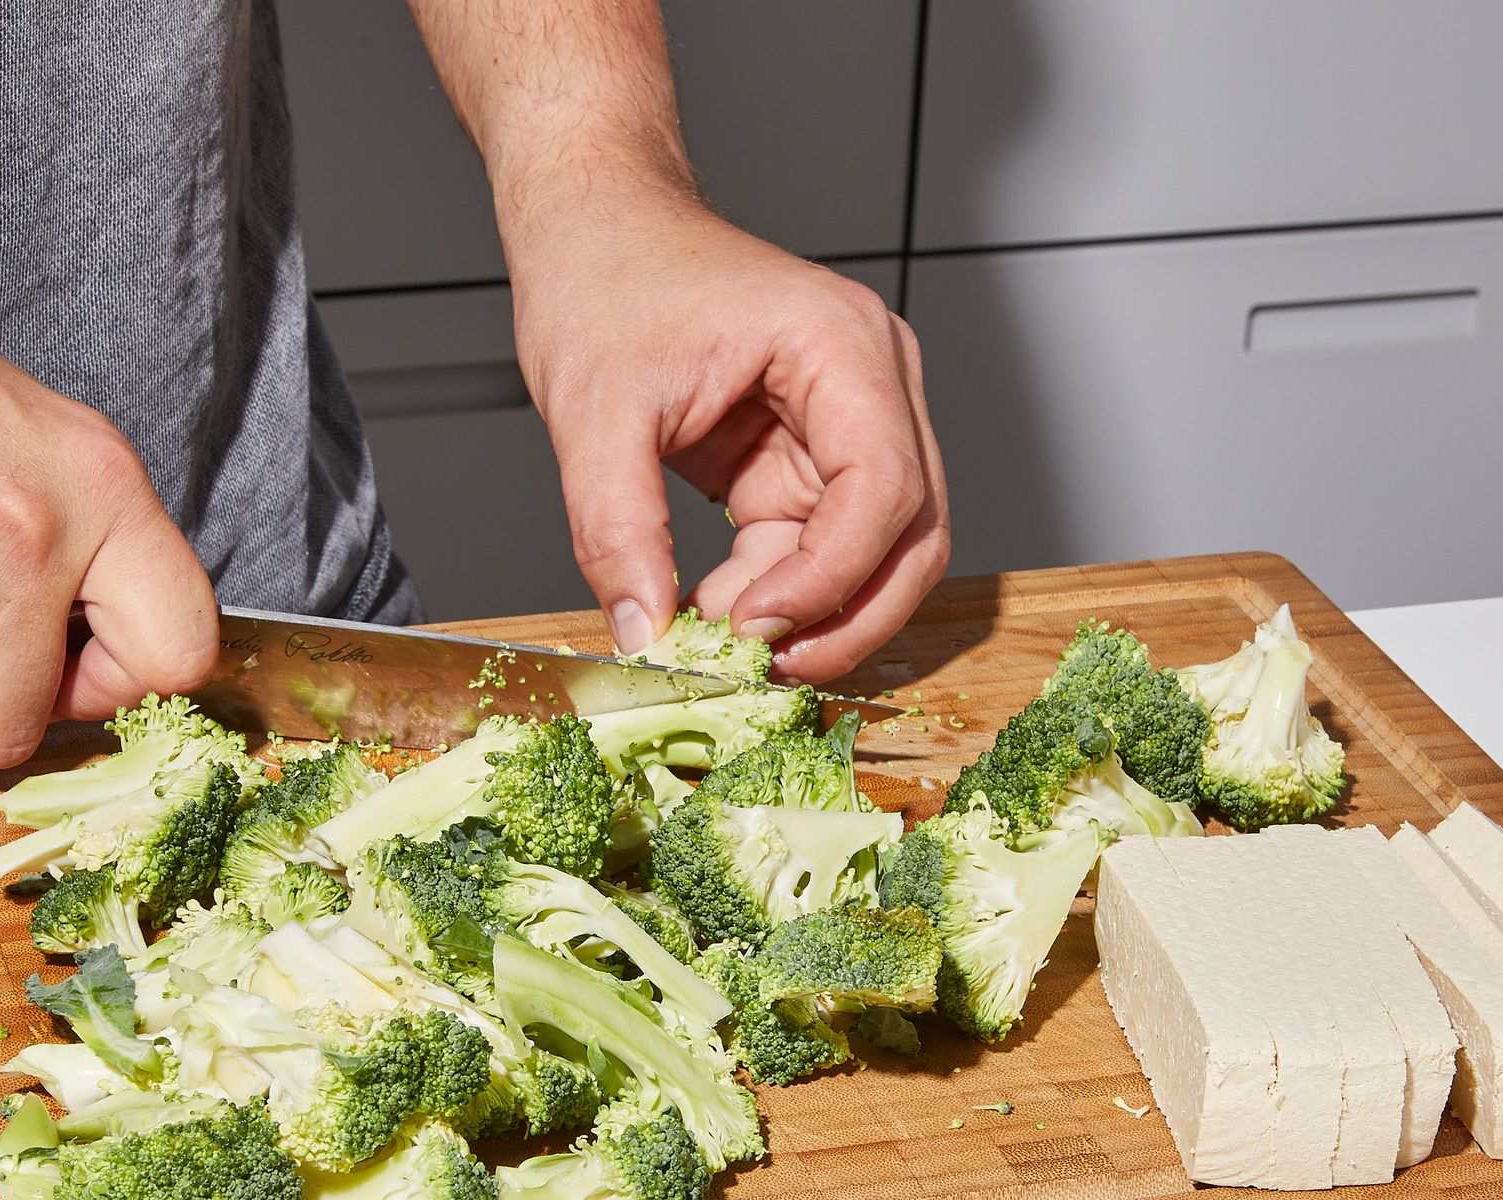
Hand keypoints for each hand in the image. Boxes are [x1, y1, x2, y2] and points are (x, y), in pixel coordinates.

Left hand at [509, 196, 948, 682]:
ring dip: (813, 614)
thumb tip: (642, 632)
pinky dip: (775, 594)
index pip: (886, 487)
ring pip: (875, 553)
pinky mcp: (806, 460)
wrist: (591, 225)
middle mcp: (869, 383)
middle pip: (911, 533)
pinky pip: (817, 548)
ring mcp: (845, 424)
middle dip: (847, 616)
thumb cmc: (604, 273)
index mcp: (840, 344)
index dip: (832, 577)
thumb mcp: (592, 408)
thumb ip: (616, 527)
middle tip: (765, 670)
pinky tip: (712, 612)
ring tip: (726, 646)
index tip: (756, 629)